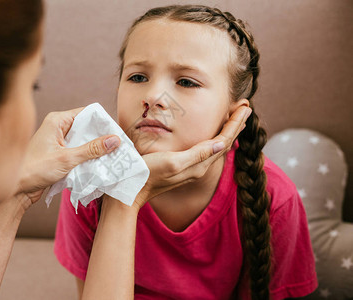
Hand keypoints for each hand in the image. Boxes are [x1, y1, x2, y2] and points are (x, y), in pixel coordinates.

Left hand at [16, 107, 120, 204]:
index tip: (117, 132)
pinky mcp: (60, 155)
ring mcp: (59, 142)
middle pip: (87, 128)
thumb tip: (114, 140)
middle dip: (102, 137)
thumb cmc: (34, 169)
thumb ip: (91, 149)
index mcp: (57, 120)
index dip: (102, 122)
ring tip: (113, 156)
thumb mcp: (67, 159)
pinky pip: (79, 152)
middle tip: (118, 147)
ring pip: (84, 141)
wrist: (16, 189)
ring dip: (96, 150)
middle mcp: (58, 128)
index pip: (86, 113)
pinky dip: (88, 158)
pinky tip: (100, 164)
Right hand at [133, 106, 251, 209]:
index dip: (235, 123)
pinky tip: (214, 135)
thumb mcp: (173, 162)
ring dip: (227, 130)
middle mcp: (199, 167)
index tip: (245, 105)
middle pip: (224, 142)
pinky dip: (215, 137)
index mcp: (199, 164)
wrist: (131, 189)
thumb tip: (221, 142)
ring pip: (216, 146)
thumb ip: (197, 154)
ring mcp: (192, 168)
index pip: (224, 140)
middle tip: (245, 107)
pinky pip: (207, 150)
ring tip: (235, 118)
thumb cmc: (148, 173)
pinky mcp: (184, 166)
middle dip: (236, 124)